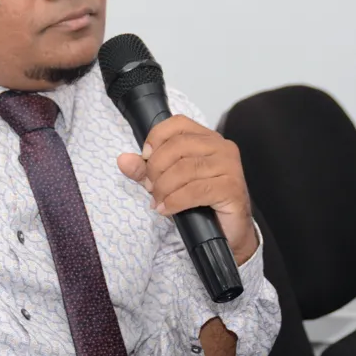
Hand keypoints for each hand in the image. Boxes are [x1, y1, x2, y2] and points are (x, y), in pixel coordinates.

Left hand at [117, 115, 258, 265]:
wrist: (228, 232)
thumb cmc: (200, 202)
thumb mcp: (167, 182)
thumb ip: (145, 170)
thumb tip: (123, 160)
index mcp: (207, 138)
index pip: (177, 123)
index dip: (156, 137)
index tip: (145, 157)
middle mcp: (221, 147)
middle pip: (178, 146)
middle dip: (156, 168)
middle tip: (150, 187)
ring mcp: (230, 167)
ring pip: (184, 169)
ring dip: (164, 187)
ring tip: (158, 201)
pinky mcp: (232, 188)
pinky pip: (194, 191)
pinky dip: (174, 201)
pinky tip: (167, 209)